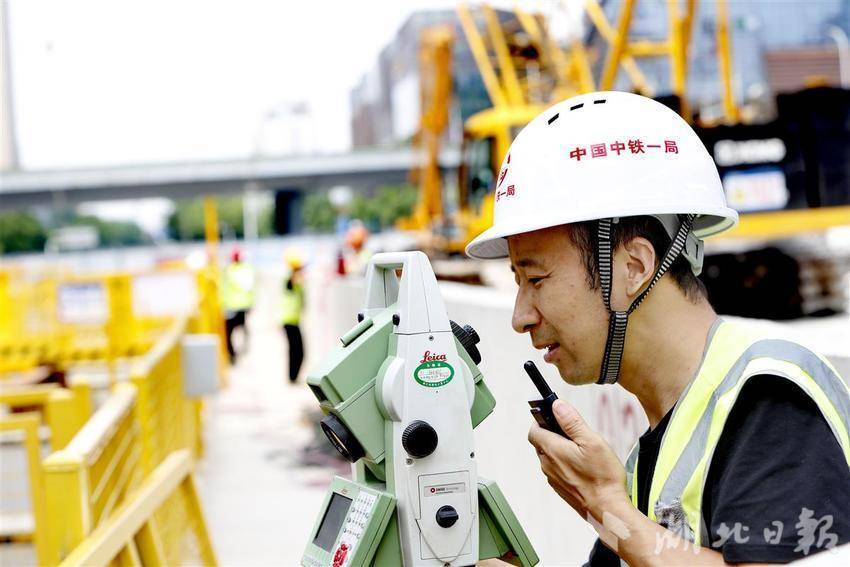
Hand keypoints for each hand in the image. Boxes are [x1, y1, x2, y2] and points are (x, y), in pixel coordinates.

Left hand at [528, 399, 629, 522]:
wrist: (607, 510)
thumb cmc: (602, 477)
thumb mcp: (591, 441)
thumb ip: (572, 422)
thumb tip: (557, 406)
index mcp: (552, 450)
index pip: (534, 429)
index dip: (542, 419)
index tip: (554, 415)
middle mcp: (548, 465)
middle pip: (541, 442)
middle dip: (554, 433)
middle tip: (574, 432)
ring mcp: (553, 478)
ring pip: (549, 456)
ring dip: (560, 449)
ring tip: (582, 450)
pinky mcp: (561, 488)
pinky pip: (557, 469)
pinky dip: (565, 463)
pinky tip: (583, 466)